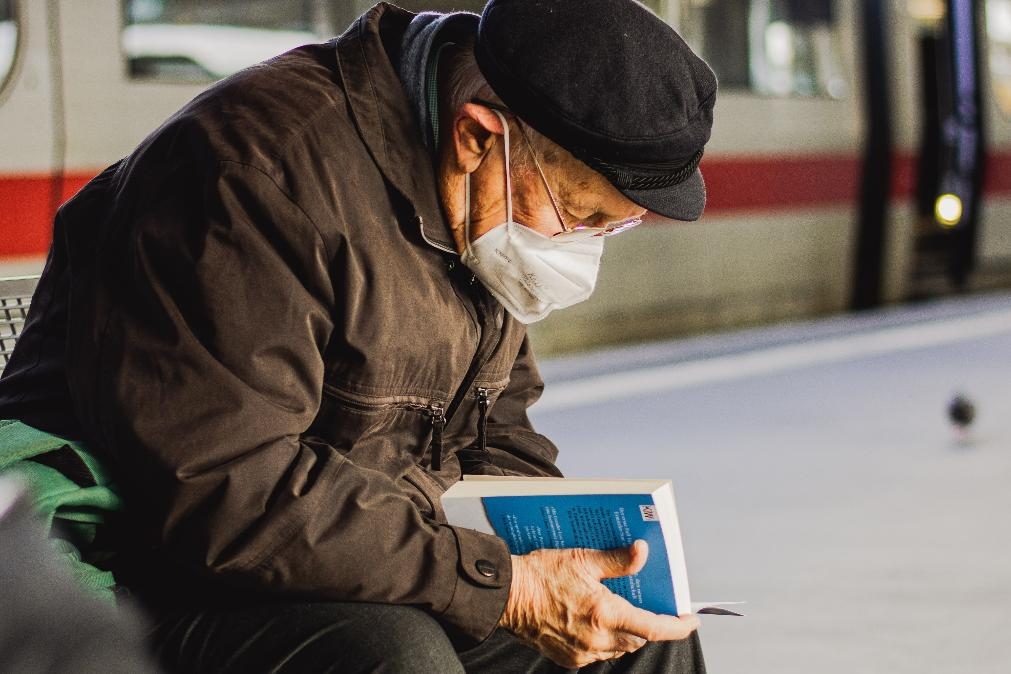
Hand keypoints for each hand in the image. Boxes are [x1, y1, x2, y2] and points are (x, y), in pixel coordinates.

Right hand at [499, 540, 699, 667]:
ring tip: (618, 610)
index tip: (691, 620)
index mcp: (604, 614)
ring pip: (618, 648)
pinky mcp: (568, 658)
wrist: (506, 596)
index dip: (677, 627)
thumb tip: (642, 552)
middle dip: (647, 626)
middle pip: (638, 639)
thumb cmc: (540, 575)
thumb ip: (616, 560)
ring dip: (625, 633)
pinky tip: (594, 621)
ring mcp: (582, 652)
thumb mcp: (581, 559)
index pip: (654, 628)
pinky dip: (603, 639)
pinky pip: (597, 653)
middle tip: (648, 605)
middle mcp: (596, 639)